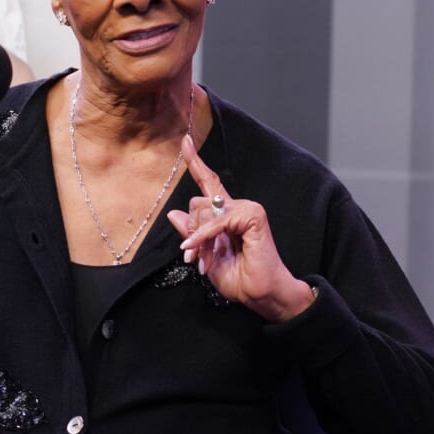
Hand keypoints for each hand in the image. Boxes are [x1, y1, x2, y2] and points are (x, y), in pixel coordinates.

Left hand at [165, 136, 314, 321]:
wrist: (261, 294)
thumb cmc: (239, 279)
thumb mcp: (205, 257)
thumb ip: (191, 234)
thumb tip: (173, 214)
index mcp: (226, 215)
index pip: (209, 182)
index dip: (196, 162)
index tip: (185, 139)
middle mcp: (236, 207)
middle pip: (197, 203)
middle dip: (191, 232)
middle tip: (193, 257)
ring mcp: (247, 208)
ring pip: (204, 210)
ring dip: (198, 239)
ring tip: (202, 261)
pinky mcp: (253, 215)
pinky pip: (217, 220)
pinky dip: (204, 236)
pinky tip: (197, 250)